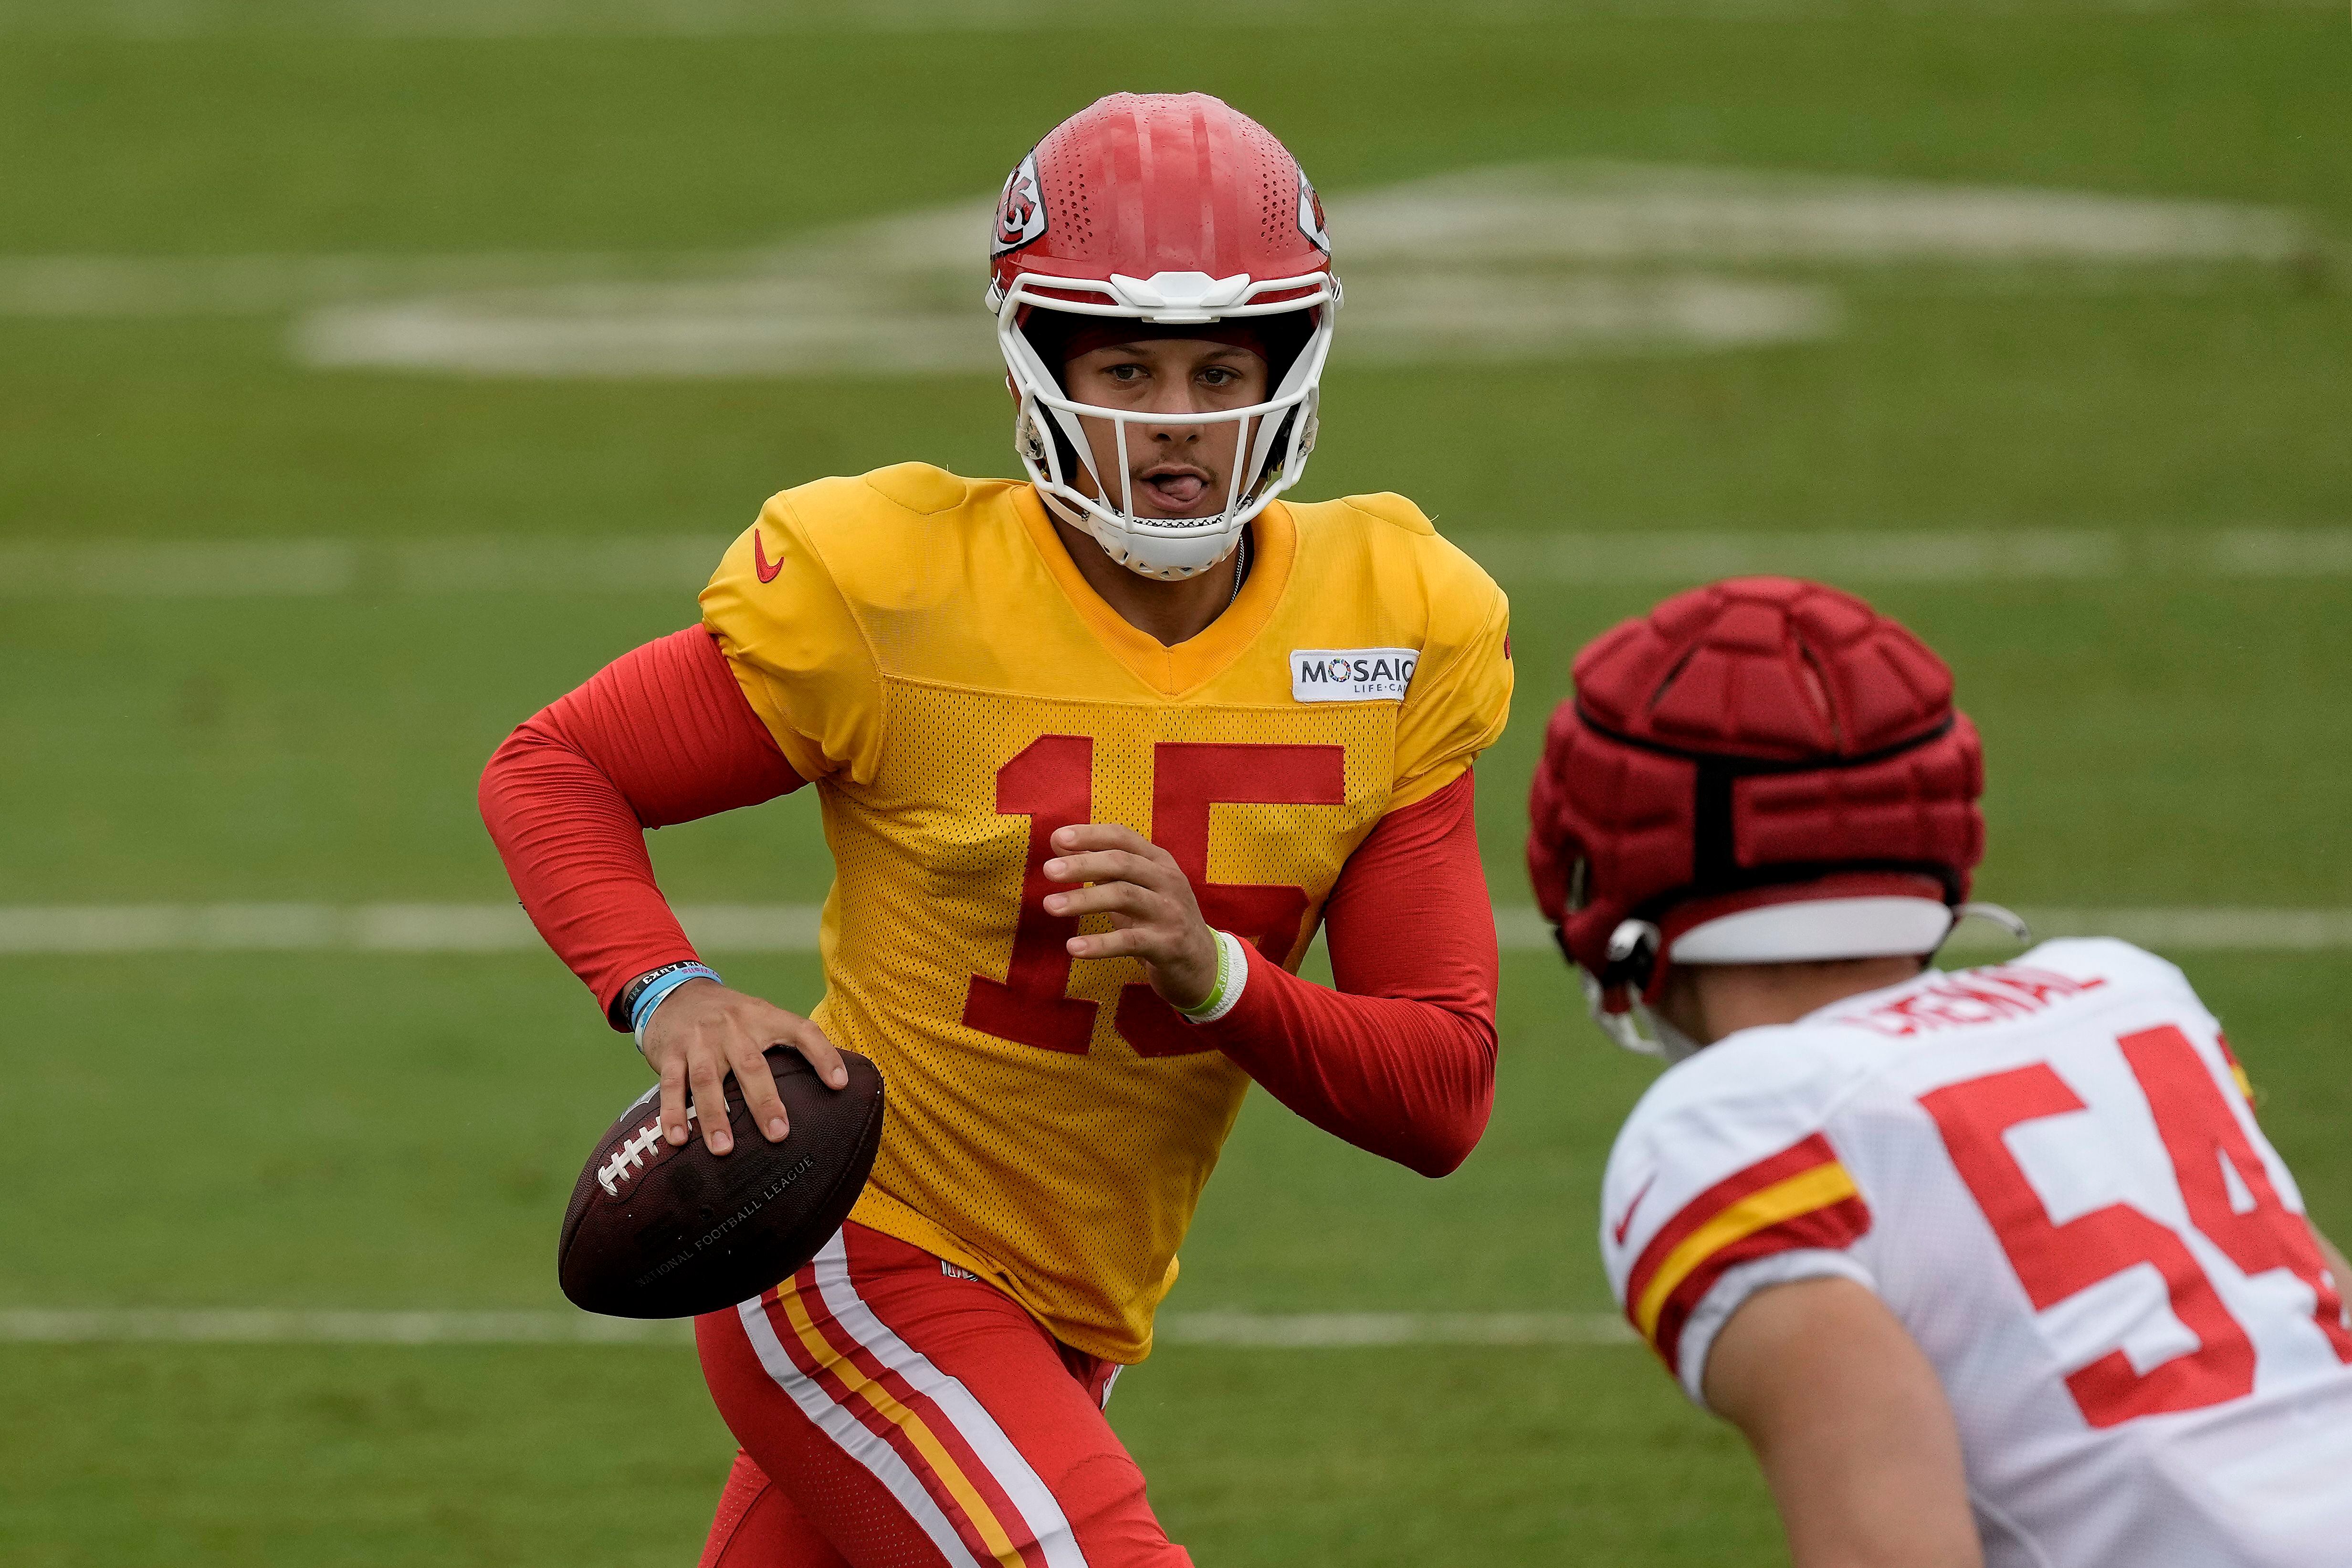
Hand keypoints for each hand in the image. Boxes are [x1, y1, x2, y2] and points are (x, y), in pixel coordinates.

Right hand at [639, 980, 846, 1154]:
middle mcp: (733, 1026)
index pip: (802, 1031)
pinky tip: (678, 1139)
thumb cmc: (728, 1016)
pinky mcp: (670, 1053)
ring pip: (708, 1079)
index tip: (840, 1084)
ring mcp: (699, 1040)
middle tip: (778, 1135)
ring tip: (724, 1150)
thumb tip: (828, 1082)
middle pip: (752, 1065)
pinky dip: (673, 1113)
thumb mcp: (758, 1016)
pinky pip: (671, 1085)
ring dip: (715, 1117)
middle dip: (765, 1102)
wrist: (673, 992)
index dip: (823, 1054)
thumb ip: (784, 1042)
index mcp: (762, 1017)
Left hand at [1042, 823, 1219, 1010]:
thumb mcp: (1136, 887)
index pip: (1123, 838)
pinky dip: (1100, 944)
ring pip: (1124, 896)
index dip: (1091, 835)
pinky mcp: (1168, 945)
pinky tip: (1073, 948)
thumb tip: (1059, 842)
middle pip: (1122, 863)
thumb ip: (1102, 866)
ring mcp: (1170, 913)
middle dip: (1083, 864)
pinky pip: (1130, 941)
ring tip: (1050, 906)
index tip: (1058, 837)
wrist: (1203, 965)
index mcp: (1159, 862)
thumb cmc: (1159, 920)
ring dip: (1084, 900)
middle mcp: (1168, 881)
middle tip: (1048, 871)